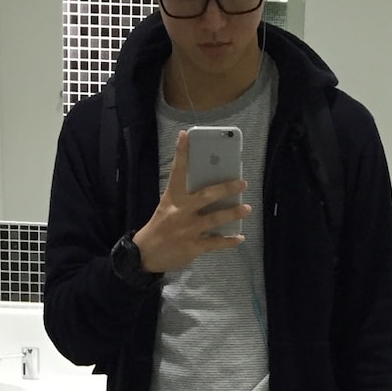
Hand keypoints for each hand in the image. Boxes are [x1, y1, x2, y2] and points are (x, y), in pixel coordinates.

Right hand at [132, 130, 250, 273]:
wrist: (145, 255)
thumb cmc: (159, 228)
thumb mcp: (167, 208)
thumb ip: (185, 199)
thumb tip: (212, 192)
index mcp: (172, 199)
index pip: (176, 172)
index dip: (181, 153)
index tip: (185, 135)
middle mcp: (180, 212)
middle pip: (206, 196)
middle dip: (226, 188)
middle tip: (242, 183)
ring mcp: (187, 230)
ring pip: (215, 219)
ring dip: (233, 213)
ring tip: (246, 208)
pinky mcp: (193, 247)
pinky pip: (215, 243)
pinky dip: (229, 241)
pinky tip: (240, 238)